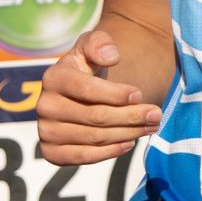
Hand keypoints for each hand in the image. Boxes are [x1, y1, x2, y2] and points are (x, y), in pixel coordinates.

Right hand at [37, 30, 159, 165]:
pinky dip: (110, 152)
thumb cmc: (87, 67)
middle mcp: (45, 106)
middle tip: (156, 114)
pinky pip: (84, 157)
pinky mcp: (51, 152)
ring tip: (150, 127)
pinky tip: (129, 142)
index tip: (140, 94)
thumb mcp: (93, 46)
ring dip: (128, 134)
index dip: (116, 94)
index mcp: (54, 77)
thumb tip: (111, 57)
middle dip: (131, 116)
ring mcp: (46, 131)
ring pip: (94, 138)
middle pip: (95, 116)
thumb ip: (100, 43)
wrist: (75, 94)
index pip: (87, 89)